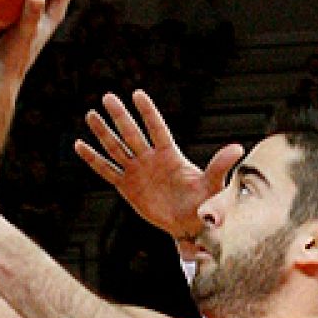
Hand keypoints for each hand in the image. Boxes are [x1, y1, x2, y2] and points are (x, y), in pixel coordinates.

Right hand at [74, 89, 242, 240]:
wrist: (190, 224)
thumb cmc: (203, 202)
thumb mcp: (213, 184)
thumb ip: (220, 165)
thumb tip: (238, 148)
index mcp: (170, 156)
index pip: (157, 129)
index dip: (148, 113)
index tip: (137, 94)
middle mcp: (151, 159)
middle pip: (133, 134)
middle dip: (120, 117)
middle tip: (108, 97)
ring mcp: (137, 171)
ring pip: (117, 148)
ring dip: (104, 133)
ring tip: (90, 115)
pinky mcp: (127, 186)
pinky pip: (107, 171)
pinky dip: (93, 160)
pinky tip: (79, 145)